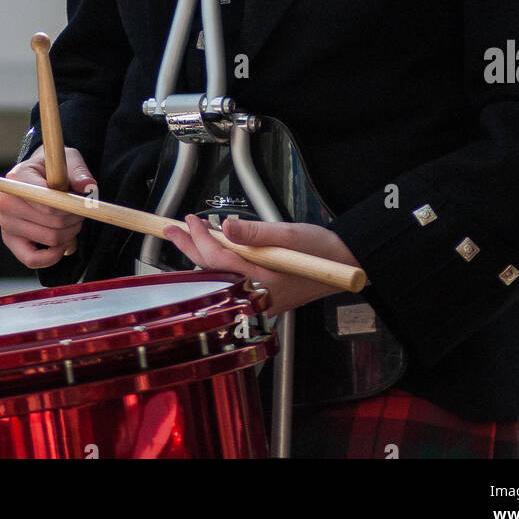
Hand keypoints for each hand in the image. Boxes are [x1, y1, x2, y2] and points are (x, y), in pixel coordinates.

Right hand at [0, 145, 96, 269]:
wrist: (38, 175)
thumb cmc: (54, 168)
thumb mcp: (68, 160)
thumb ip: (78, 172)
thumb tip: (88, 185)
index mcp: (17, 178)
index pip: (48, 202)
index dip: (70, 205)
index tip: (82, 201)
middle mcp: (6, 201)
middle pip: (52, 222)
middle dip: (75, 218)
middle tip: (82, 211)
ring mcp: (6, 223)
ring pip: (50, 239)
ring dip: (70, 233)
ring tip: (74, 221)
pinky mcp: (10, 240)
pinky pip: (31, 260)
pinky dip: (52, 257)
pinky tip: (63, 244)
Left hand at [164, 214, 362, 316]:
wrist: (347, 265)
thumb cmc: (323, 251)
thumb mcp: (291, 235)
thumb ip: (256, 233)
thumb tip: (225, 228)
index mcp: (264, 284)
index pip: (220, 262)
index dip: (201, 239)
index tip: (191, 220)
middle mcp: (258, 296)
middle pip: (214, 272)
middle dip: (192, 249)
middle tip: (171, 230)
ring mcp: (260, 298)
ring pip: (221, 276)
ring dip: (203, 254)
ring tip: (187, 235)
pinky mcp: (263, 294)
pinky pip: (232, 278)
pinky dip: (218, 261)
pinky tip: (214, 248)